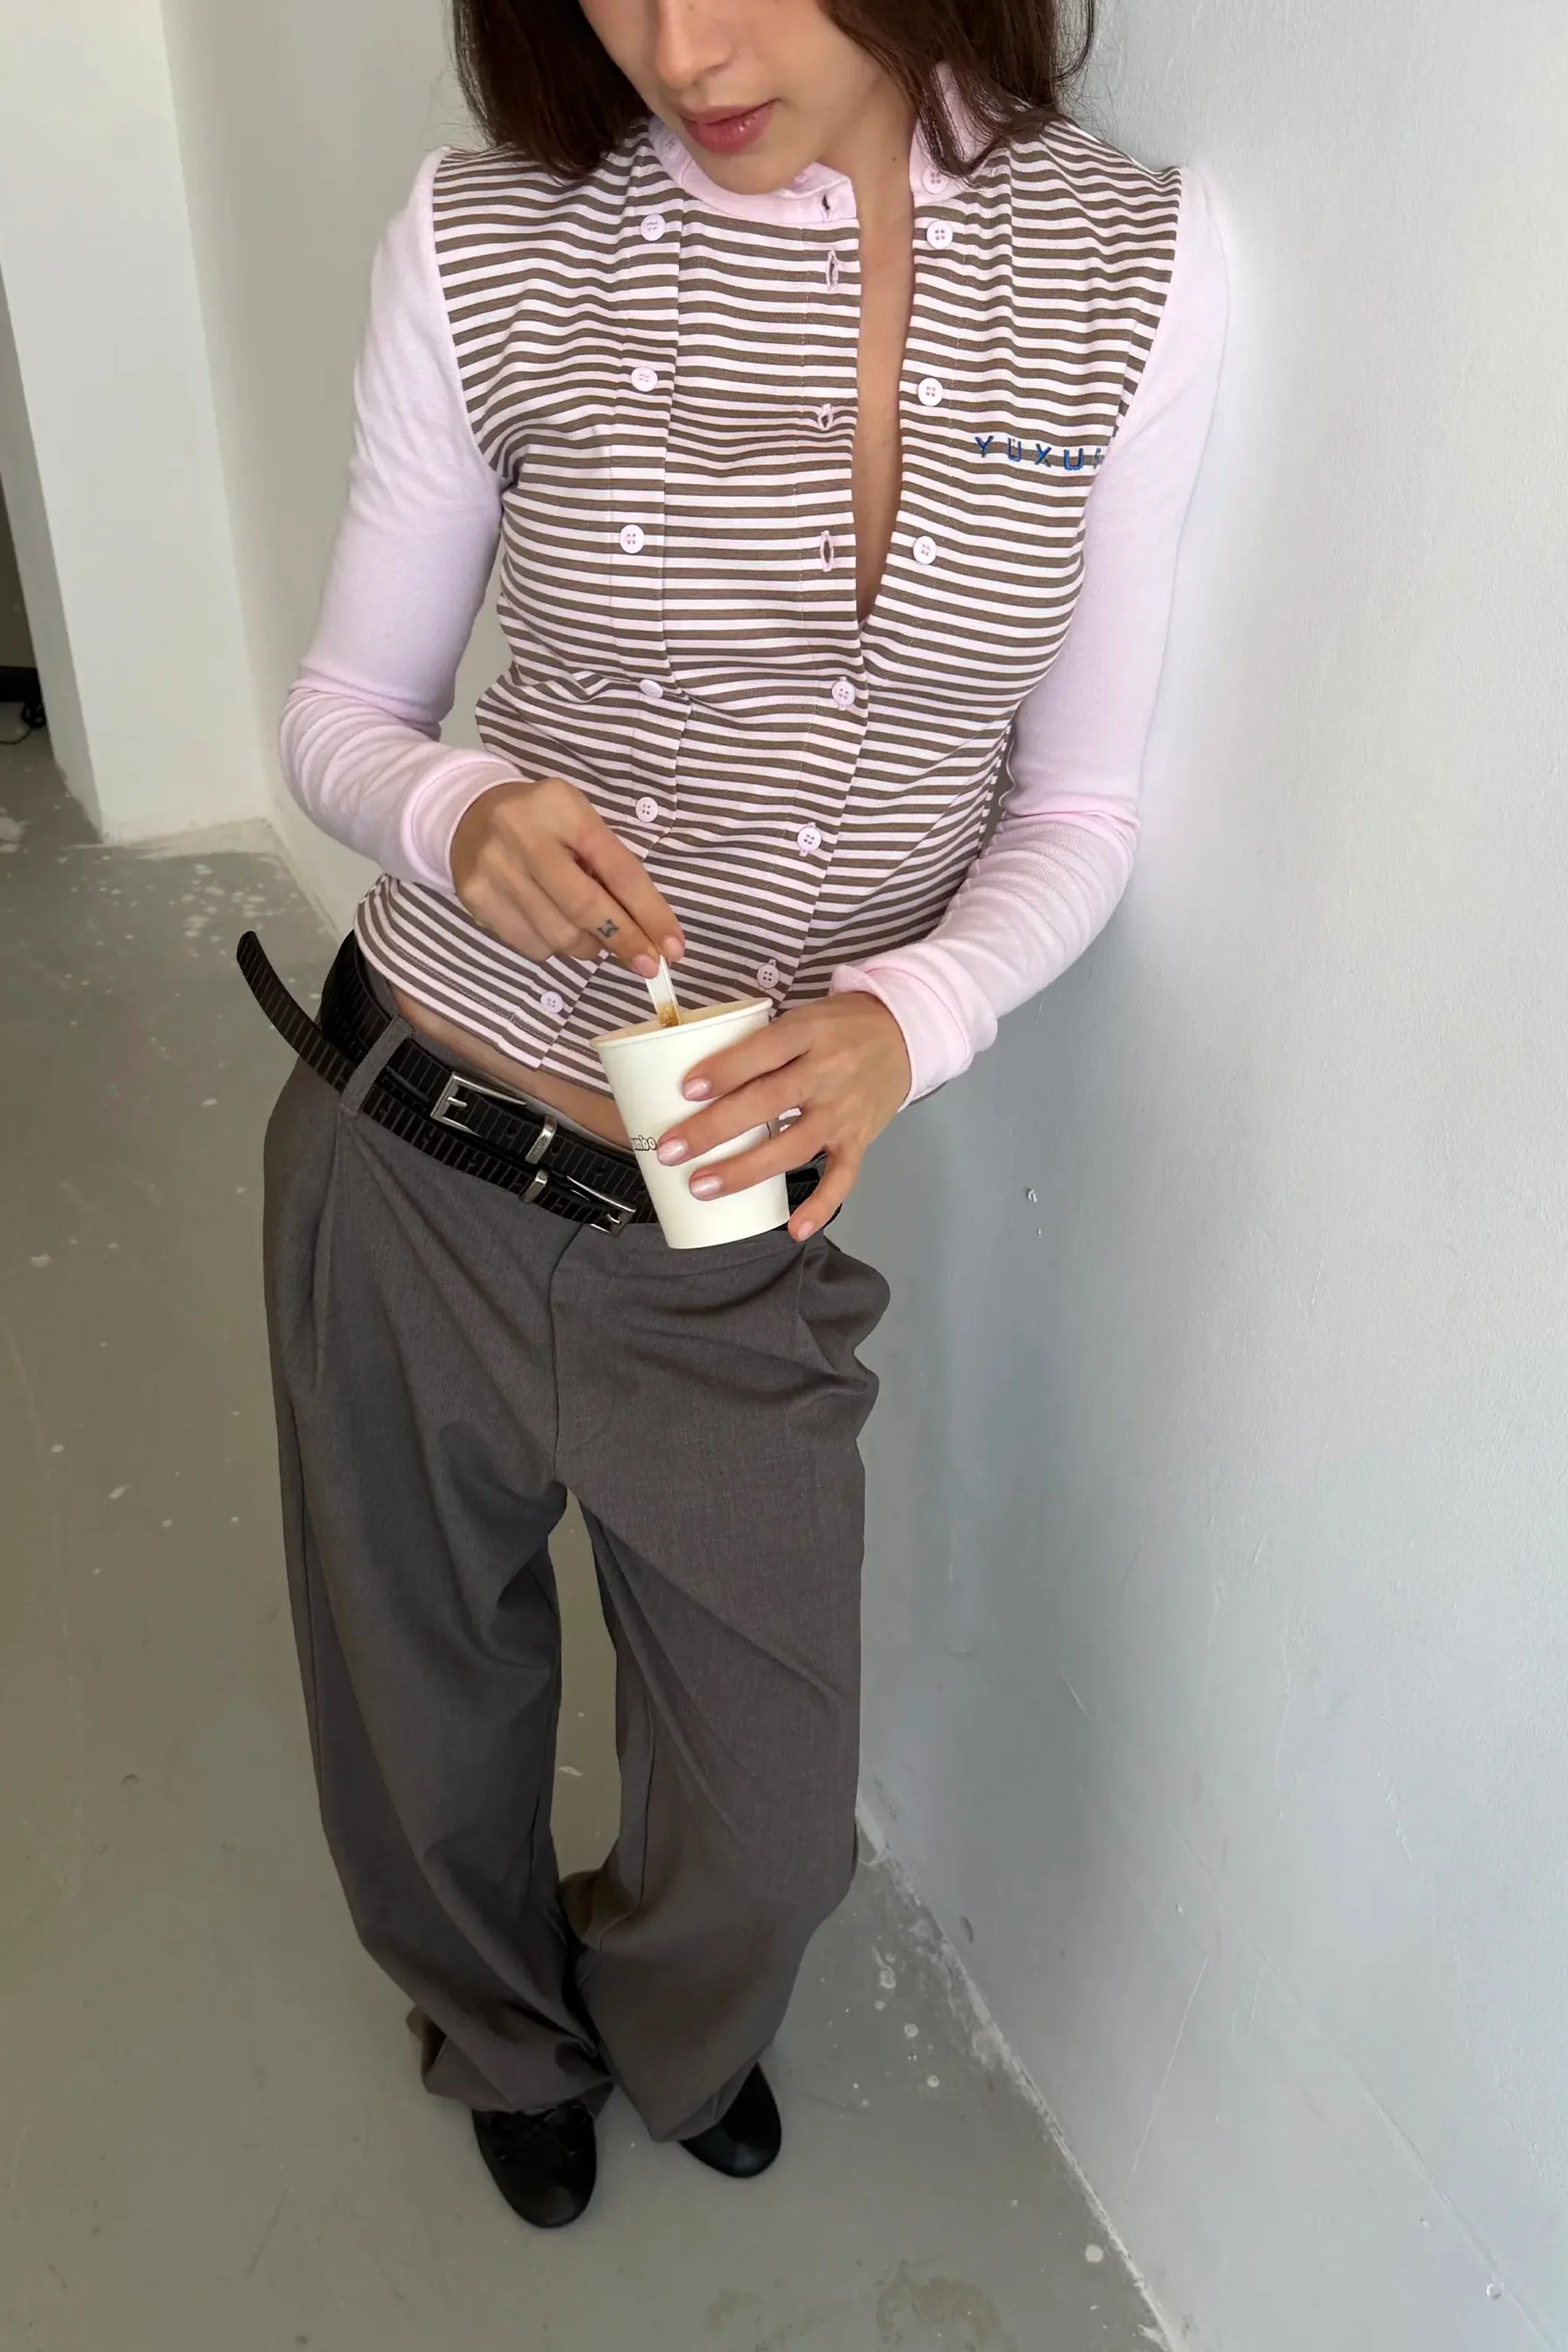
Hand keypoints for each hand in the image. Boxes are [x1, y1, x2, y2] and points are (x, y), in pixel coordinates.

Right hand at [450, 777, 684, 974]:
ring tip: (595, 936)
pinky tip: (554, 926)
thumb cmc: (545, 823)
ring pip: (559, 934)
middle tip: (648, 964)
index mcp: (563, 807)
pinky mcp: (476, 899)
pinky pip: (531, 945)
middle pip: (585, 906)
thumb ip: (611, 869)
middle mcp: (524, 835)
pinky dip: (554, 947)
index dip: (649, 913)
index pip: (617, 869)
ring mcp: (495, 869)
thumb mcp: (581, 824)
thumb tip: (648, 933)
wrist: (469, 814)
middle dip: (624, 941)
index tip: (673, 947)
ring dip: (590, 948)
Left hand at [654, 992, 911, 1240]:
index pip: (764, 1050)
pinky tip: (794, 1228)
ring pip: (794, 1145)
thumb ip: (759, 1044)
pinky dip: (821, 1205)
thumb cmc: (836, 1027)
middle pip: (768, 1102)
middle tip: (671, 1150)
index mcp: (808, 1032)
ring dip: (746, 1170)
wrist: (903, 1034)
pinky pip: (842, 1178)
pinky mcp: (859, 1139)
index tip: (686, 1090)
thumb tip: (693, 1079)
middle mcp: (828, 1072)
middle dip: (715, 1129)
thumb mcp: (801, 1018)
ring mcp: (844, 1110)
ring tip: (702, 1187)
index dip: (726, 1070)